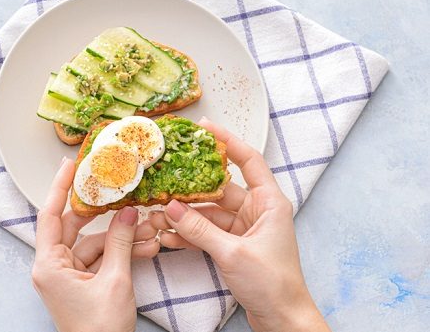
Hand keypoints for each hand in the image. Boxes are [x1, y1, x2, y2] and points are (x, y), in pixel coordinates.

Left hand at [32, 157, 159, 331]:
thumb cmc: (99, 330)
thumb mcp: (115, 281)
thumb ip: (121, 243)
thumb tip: (127, 213)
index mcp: (48, 265)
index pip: (50, 215)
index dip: (59, 187)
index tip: (70, 165)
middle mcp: (53, 267)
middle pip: (76, 227)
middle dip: (105, 215)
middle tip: (118, 192)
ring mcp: (68, 276)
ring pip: (94, 244)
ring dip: (121, 238)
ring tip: (147, 229)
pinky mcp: (83, 284)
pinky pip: (101, 259)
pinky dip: (121, 254)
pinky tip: (145, 248)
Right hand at [150, 117, 329, 331]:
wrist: (282, 319)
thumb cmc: (272, 283)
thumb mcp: (232, 252)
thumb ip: (199, 229)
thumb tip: (172, 208)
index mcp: (269, 203)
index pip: (248, 161)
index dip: (227, 141)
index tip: (205, 127)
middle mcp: (257, 211)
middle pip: (220, 189)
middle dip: (191, 189)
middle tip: (166, 178)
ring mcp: (244, 228)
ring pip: (209, 213)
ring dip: (185, 217)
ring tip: (159, 215)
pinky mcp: (234, 245)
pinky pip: (207, 232)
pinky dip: (189, 234)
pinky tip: (168, 237)